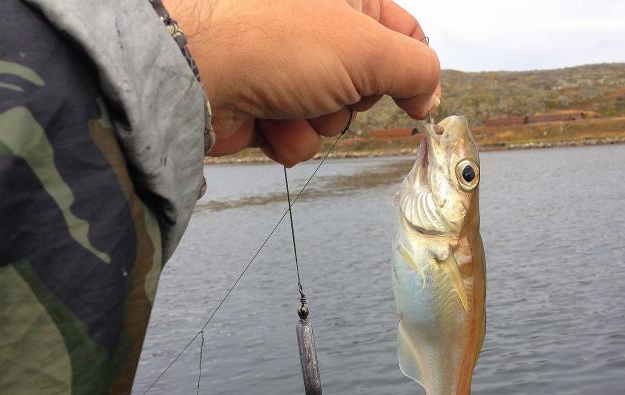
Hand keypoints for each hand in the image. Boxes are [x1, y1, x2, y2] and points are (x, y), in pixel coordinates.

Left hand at [163, 0, 440, 163]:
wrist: (196, 73)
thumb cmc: (279, 43)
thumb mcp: (368, 48)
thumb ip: (416, 69)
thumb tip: (429, 96)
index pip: (403, 33)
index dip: (413, 71)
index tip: (416, 102)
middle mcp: (315, 27)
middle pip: (367, 83)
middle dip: (351, 98)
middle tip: (330, 84)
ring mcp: (287, 67)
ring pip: (332, 117)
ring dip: (317, 122)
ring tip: (288, 101)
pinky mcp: (262, 105)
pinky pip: (298, 136)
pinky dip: (287, 137)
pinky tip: (267, 120)